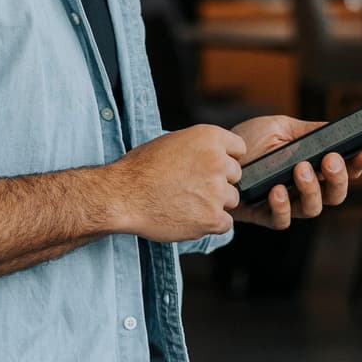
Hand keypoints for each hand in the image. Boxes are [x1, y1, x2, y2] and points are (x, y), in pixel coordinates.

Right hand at [112, 125, 242, 241]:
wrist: (122, 196)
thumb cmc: (141, 169)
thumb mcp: (172, 142)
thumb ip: (199, 147)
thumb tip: (217, 155)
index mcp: (209, 137)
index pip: (239, 149)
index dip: (225, 159)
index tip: (211, 168)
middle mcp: (218, 161)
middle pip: (236, 175)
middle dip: (219, 182)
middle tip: (193, 187)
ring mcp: (217, 191)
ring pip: (231, 200)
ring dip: (215, 203)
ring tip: (187, 203)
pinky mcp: (213, 218)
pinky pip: (225, 223)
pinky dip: (210, 224)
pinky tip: (190, 217)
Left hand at [225, 115, 361, 230]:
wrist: (213, 157)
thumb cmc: (248, 141)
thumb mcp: (279, 127)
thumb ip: (308, 130)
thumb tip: (337, 128)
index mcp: (312, 164)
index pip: (343, 169)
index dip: (357, 164)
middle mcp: (303, 188)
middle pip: (335, 194)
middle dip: (339, 178)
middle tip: (329, 161)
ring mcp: (287, 203)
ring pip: (313, 209)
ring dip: (312, 190)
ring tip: (300, 170)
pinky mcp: (265, 216)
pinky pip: (282, 220)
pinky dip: (283, 207)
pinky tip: (277, 190)